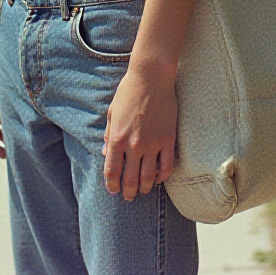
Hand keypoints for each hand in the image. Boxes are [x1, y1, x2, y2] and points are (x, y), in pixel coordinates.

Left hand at [102, 64, 176, 199]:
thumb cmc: (128, 91)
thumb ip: (109, 136)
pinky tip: (158, 178)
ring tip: (142, 190)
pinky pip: (167, 167)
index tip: (113, 191)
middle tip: (128, 197)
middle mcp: (134, 145)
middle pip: (130, 179)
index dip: (112, 185)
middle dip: (127, 192)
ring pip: (148, 178)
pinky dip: (162, 177)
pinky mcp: (168, 140)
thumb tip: (107, 155)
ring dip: (144, 188)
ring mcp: (153, 144)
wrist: (150, 77)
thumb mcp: (112, 113)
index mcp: (117, 138)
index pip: (112, 172)